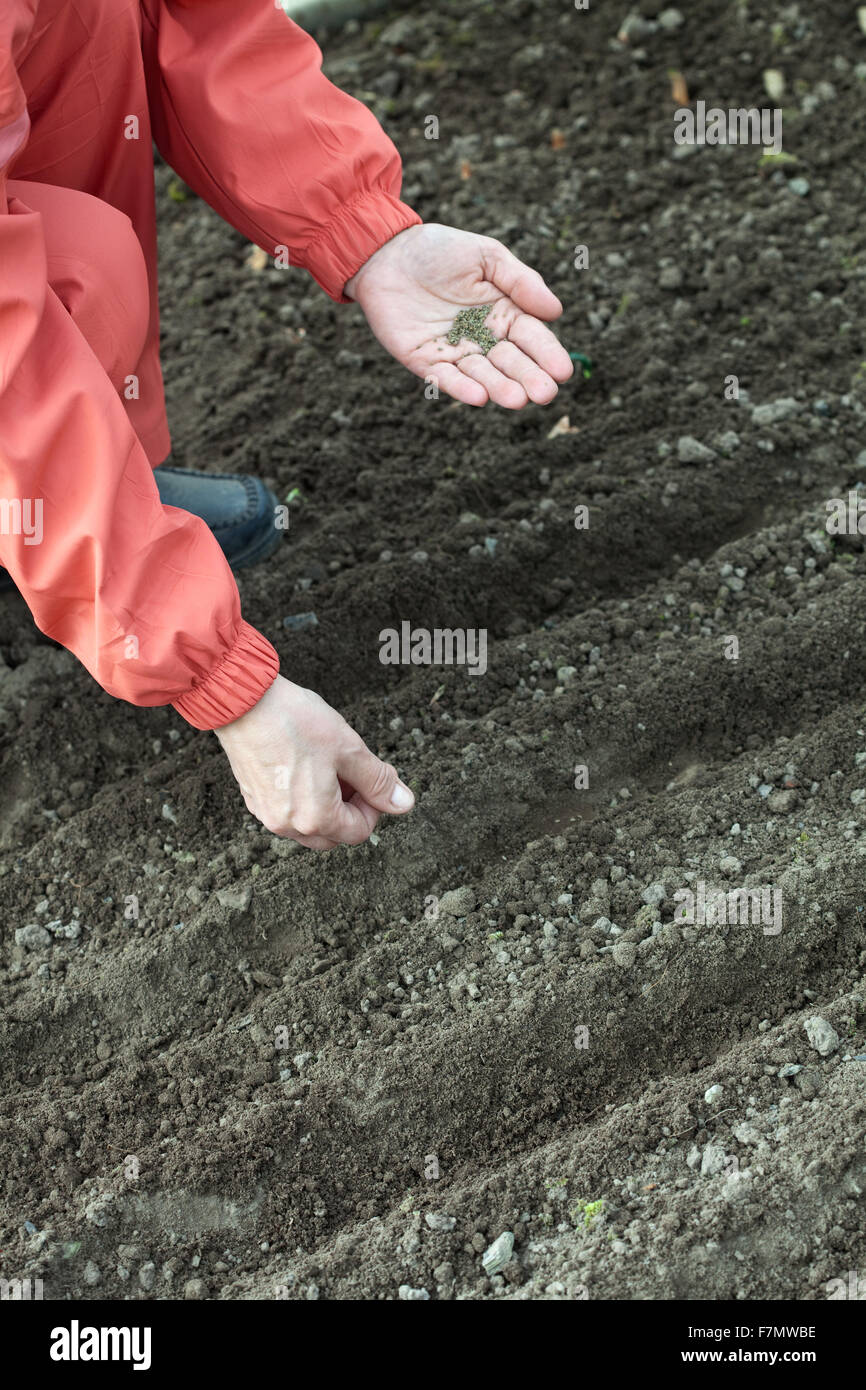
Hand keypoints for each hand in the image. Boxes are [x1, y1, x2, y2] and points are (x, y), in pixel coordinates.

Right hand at [214, 675, 414, 849]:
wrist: (243, 701)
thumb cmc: (296, 722)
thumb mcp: (349, 748)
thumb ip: (378, 781)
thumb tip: (404, 803)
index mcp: (316, 817)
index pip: (359, 832)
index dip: (374, 807)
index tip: (372, 780)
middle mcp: (288, 825)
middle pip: (333, 835)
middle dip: (350, 811)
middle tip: (352, 776)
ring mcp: (266, 814)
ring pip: (308, 827)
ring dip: (326, 807)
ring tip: (328, 769)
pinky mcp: (252, 798)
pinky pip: (286, 813)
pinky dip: (302, 801)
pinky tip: (304, 768)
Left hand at [345, 222, 572, 408]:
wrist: (387, 253)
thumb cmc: (441, 250)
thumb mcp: (487, 256)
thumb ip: (521, 282)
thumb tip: (556, 311)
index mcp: (505, 314)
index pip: (532, 338)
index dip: (547, 354)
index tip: (563, 371)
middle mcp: (484, 339)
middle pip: (511, 363)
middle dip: (529, 378)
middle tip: (545, 394)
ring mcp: (455, 353)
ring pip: (482, 376)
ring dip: (500, 389)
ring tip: (517, 399)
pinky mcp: (425, 362)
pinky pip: (445, 379)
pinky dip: (461, 389)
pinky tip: (479, 397)